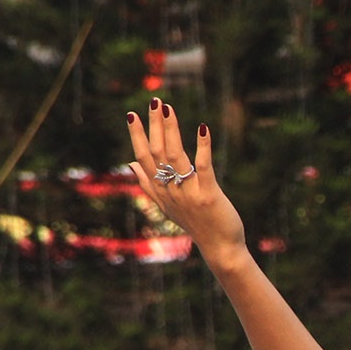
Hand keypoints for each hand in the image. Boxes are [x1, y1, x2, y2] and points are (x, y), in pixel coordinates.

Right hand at [124, 101, 245, 261]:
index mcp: (160, 191)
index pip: (143, 159)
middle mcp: (171, 191)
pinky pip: (203, 167)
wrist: (220, 248)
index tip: (131, 115)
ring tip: (168, 108)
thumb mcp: (166, 206)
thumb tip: (130, 164)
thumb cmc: (195, 224)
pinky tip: (203, 128)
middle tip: (154, 102)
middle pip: (157, 153)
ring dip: (171, 130)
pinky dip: (203, 147)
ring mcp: (188, 193)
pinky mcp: (208, 195)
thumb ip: (147, 184)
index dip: (137, 137)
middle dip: (154, 126)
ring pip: (175, 156)